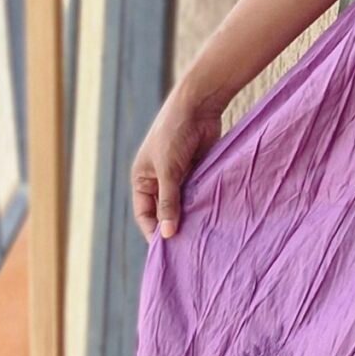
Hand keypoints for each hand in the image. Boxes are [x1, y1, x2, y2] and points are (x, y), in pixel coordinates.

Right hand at [130, 80, 225, 242]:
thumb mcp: (168, 171)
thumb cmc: (174, 134)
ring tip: (202, 238)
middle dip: (174, 227)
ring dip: (191, 218)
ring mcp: (179, 176)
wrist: (198, 105)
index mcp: (142, 179)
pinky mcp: (198, 172)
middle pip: (164, 211)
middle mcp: (158, 180)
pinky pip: (199, 195)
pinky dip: (203, 205)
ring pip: (184, 205)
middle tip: (187, 249)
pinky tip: (212, 220)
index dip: (154, 231)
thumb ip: (169, 202)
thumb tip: (167, 235)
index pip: (145, 214)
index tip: (168, 250)